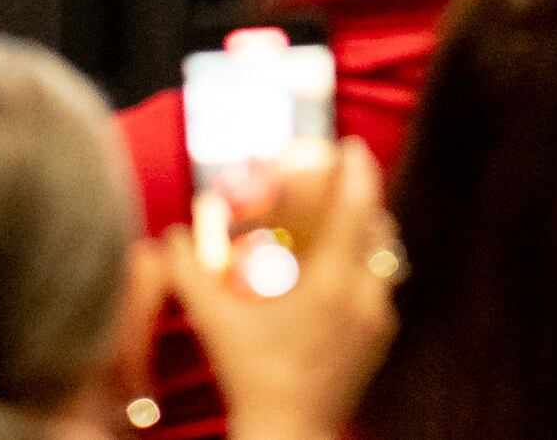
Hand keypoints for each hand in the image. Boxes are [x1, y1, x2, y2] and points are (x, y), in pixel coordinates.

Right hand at [162, 139, 400, 439]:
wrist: (288, 434)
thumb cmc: (251, 376)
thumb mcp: (215, 322)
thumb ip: (189, 275)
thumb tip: (171, 236)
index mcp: (332, 284)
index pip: (357, 209)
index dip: (357, 171)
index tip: (349, 146)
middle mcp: (364, 298)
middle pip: (379, 229)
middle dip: (365, 197)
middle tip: (344, 178)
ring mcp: (377, 322)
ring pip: (385, 260)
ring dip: (369, 233)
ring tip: (345, 219)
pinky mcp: (379, 343)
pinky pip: (381, 290)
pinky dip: (367, 269)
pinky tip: (341, 272)